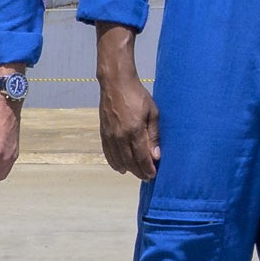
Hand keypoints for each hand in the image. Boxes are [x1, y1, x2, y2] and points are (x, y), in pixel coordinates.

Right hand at [96, 25, 160, 181]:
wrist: (116, 83)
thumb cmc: (137, 95)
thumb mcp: (152, 112)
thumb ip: (154, 135)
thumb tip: (156, 155)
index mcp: (134, 131)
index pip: (141, 157)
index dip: (147, 168)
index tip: (153, 175)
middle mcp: (120, 136)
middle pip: (129, 162)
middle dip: (139, 172)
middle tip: (147, 177)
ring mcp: (110, 135)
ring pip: (118, 159)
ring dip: (128, 169)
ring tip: (136, 173)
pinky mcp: (103, 132)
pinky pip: (108, 152)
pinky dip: (114, 162)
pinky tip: (120, 167)